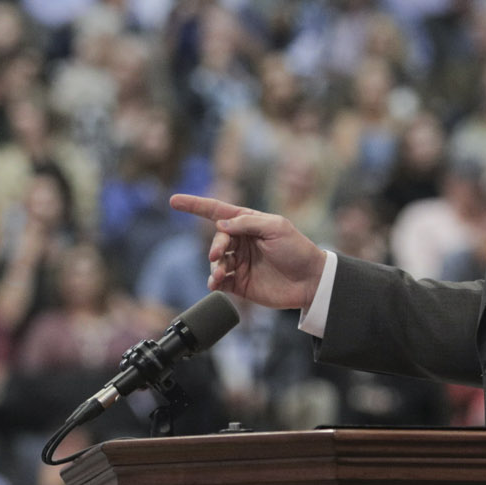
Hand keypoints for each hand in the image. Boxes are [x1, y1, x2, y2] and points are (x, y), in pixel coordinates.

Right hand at [168, 194, 326, 311]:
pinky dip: (214, 281)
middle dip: (215, 246)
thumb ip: (247, 223)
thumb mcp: (276, 228)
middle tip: (218, 255)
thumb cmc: (298, 250)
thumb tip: (221, 224)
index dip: (195, 205)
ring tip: (221, 274)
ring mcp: (240, 263)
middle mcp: (241, 242)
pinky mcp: (240, 283)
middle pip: (217, 239)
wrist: (311, 282)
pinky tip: (215, 283)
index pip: (217, 211)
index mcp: (249, 223)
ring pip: (216, 262)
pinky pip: (220, 281)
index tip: (174, 201)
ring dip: (215, 266)